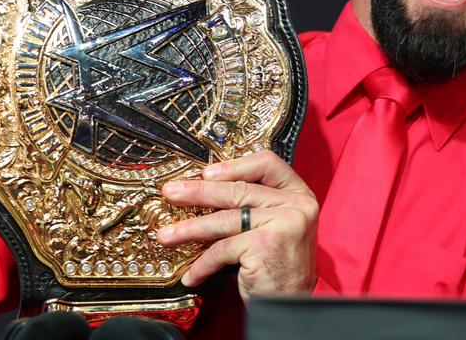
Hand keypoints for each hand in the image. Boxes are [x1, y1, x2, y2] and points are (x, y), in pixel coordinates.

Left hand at [157, 151, 318, 300]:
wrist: (291, 303)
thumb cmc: (278, 265)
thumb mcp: (273, 226)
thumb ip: (254, 206)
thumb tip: (206, 189)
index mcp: (298, 194)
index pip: (267, 163)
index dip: (234, 166)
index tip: (206, 172)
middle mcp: (296, 205)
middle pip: (239, 190)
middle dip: (199, 192)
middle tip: (171, 193)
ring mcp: (284, 223)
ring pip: (225, 219)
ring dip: (190, 228)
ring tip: (166, 234)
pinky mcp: (266, 244)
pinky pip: (223, 249)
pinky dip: (203, 264)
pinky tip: (192, 275)